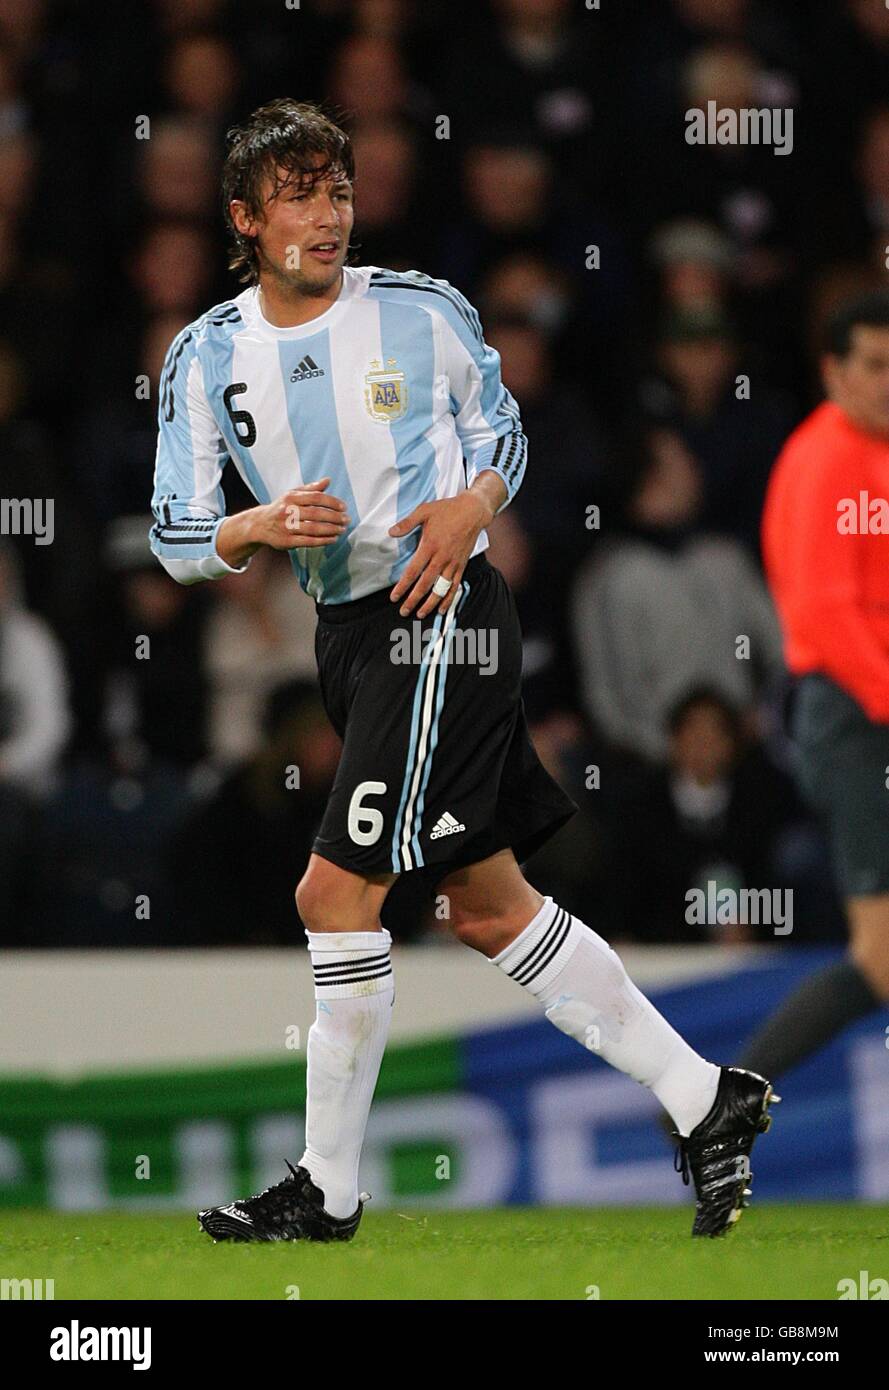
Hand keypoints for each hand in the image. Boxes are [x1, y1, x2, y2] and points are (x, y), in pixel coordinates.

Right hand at [218, 478, 349, 566]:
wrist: (260, 524)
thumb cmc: (281, 508)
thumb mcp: (293, 494)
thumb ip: (311, 489)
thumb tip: (328, 480)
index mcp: (291, 498)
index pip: (316, 498)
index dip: (332, 502)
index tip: (344, 507)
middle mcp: (288, 511)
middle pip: (316, 514)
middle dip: (334, 517)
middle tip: (346, 520)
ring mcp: (287, 527)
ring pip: (313, 528)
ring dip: (331, 530)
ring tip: (342, 530)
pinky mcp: (287, 541)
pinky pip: (308, 541)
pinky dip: (323, 541)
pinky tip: (333, 539)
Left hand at [388, 491, 492, 618]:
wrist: (473, 511)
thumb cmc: (448, 510)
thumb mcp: (424, 511)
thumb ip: (407, 523)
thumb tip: (391, 532)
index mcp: (430, 545)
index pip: (413, 571)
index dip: (403, 586)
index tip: (394, 597)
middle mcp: (441, 557)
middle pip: (425, 584)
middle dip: (414, 600)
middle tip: (404, 611)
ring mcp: (453, 563)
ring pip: (441, 589)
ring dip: (431, 603)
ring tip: (421, 614)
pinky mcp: (461, 565)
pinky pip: (454, 586)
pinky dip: (449, 599)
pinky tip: (442, 608)